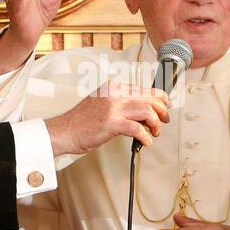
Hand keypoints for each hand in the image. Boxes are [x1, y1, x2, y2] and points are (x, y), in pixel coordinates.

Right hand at [45, 81, 169, 155]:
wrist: (64, 131)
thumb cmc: (81, 121)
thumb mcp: (103, 104)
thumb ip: (121, 104)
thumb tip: (143, 111)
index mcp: (113, 87)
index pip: (145, 89)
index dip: (160, 99)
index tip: (165, 107)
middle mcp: (114, 94)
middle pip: (150, 98)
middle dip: (162, 112)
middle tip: (164, 122)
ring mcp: (113, 107)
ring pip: (147, 111)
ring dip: (156, 124)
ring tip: (154, 133)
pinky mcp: (111, 122)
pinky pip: (137, 129)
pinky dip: (145, 137)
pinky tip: (144, 142)